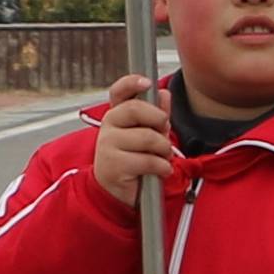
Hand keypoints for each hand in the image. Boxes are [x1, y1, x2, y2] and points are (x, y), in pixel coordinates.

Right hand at [85, 78, 175, 207]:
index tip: (146, 82)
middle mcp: (108, 127)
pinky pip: (148, 160)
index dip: (131, 83)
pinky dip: (162, 166)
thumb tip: (163, 94)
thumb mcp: (147, 134)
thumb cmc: (133, 159)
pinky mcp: (114, 166)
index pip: (119, 92)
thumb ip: (156, 114)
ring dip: (164, 149)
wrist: (117, 192)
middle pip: (135, 109)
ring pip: (147, 137)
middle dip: (159, 119)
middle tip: (164, 132)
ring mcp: (108, 146)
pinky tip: (160, 170)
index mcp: (117, 115)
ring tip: (162, 157)